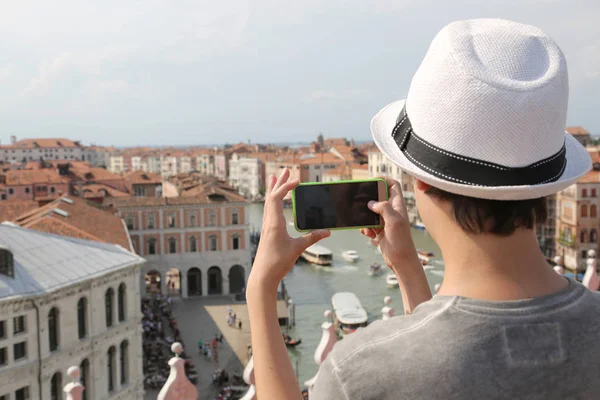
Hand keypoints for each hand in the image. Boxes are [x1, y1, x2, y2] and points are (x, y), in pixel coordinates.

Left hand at [248, 168, 329, 291]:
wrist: (262, 276)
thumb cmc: (277, 263)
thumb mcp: (297, 249)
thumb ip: (312, 238)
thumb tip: (327, 231)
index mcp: (274, 222)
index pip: (277, 197)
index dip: (286, 187)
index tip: (297, 181)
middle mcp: (268, 221)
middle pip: (271, 196)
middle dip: (279, 182)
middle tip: (285, 170)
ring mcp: (266, 226)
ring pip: (268, 202)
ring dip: (273, 189)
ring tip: (275, 177)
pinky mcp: (267, 232)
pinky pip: (269, 210)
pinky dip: (272, 200)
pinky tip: (275, 201)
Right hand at [361, 177, 417, 270]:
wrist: (401, 261)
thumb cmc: (401, 241)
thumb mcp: (394, 221)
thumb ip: (384, 208)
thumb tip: (371, 203)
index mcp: (398, 206)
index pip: (393, 185)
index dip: (384, 179)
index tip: (372, 180)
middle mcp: (392, 212)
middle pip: (379, 197)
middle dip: (369, 200)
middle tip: (360, 202)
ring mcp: (385, 222)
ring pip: (371, 212)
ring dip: (365, 217)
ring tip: (367, 226)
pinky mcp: (379, 231)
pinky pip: (368, 224)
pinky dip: (365, 228)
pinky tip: (368, 235)